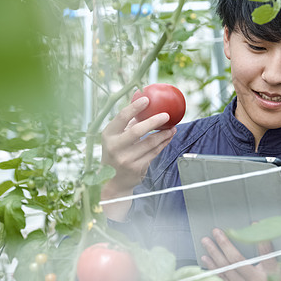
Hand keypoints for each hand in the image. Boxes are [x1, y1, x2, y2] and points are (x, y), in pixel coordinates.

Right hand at [100, 97, 176, 218]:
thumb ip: (128, 123)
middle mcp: (115, 147)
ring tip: (172, 128)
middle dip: (154, 121)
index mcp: (108, 135)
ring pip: (150, 143)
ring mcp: (126, 159)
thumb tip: (143, 102)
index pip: (121, 117)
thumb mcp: (116, 137)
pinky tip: (168, 137)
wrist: (112, 181)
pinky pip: (154, 152)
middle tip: (166, 115)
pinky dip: (163, 143)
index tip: (146, 99)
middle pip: (137, 130)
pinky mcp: (137, 168)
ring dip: (164, 134)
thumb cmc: (116, 152)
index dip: (134, 107)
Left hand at [201, 228, 280, 280]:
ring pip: (226, 270)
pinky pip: (223, 280)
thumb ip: (273, 254)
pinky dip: (213, 269)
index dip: (261, 239)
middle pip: (237, 261)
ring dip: (214, 255)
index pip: (266, 254)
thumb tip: (265, 233)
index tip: (254, 223)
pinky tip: (207, 260)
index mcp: (271, 274)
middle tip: (216, 232)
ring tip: (206, 242)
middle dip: (224, 244)